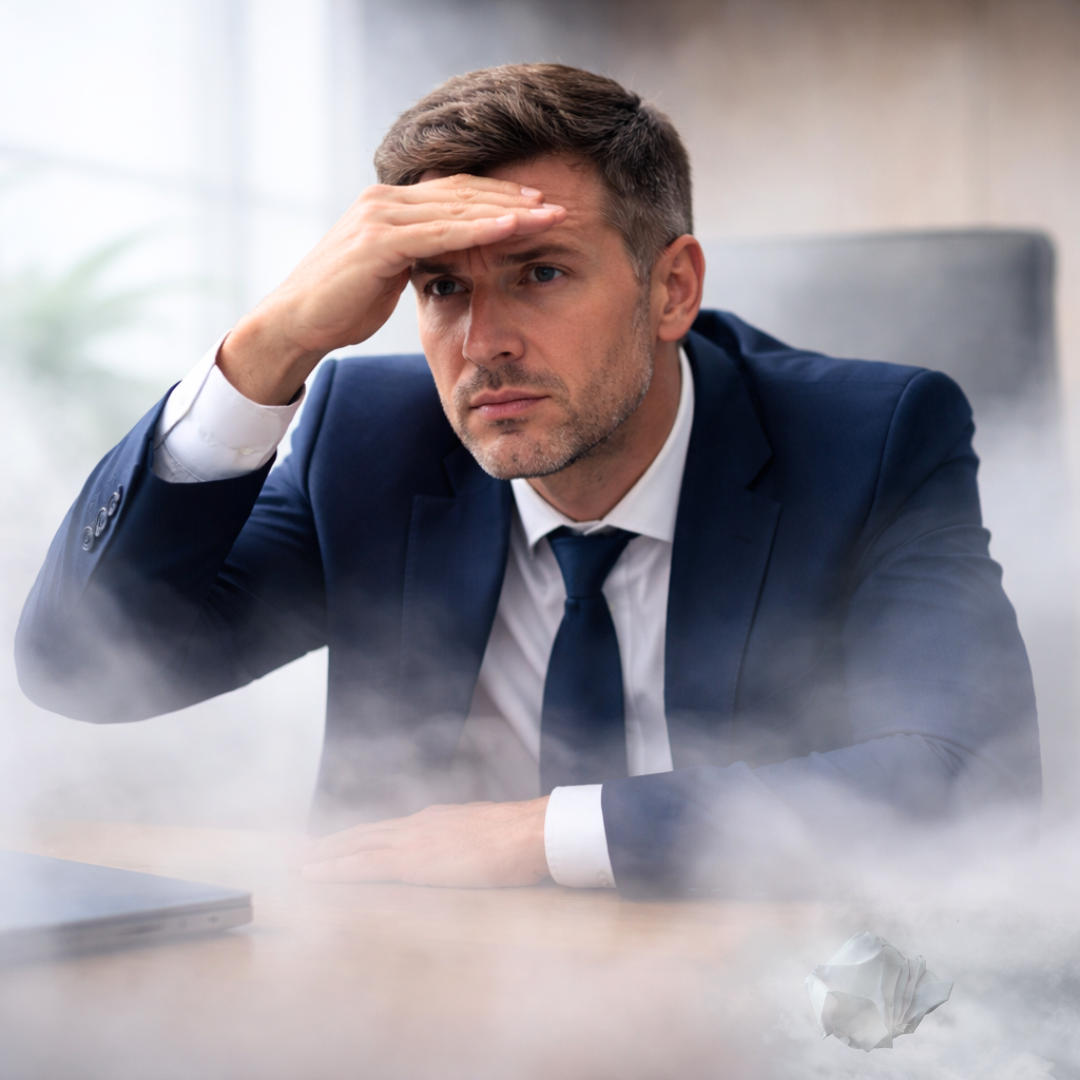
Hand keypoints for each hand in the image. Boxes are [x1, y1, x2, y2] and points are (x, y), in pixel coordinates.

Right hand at [219, 175, 566, 403]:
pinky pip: (442, 231)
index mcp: (390, 205)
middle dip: (516, 197)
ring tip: (551, 213)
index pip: (457, 192)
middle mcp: (386, 200)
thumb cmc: (340, 306)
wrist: (294, 324)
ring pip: (459, 206)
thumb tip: (449, 259)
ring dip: (510, 209)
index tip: (542, 206)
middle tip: (562, 204)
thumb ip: (418, 257)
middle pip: (465, 191)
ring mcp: (381, 216)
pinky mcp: (379, 240)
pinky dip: (481, 228)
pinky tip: (514, 227)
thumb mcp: (389, 275)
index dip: (501, 196)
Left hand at [294, 797, 550, 887]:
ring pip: (355, 846)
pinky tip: (315, 875)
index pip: (386, 829)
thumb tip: (465, 855)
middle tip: (301, 853)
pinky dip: (335, 869)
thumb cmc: (520, 841)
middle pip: (363, 833)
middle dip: (331, 844)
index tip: (336, 844)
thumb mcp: (486, 838)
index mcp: (435, 821)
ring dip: (323, 855)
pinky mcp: (412, 860)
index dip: (358, 837)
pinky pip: (363, 864)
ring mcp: (413, 839)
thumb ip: (467, 845)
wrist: (529, 833)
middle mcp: (417, 825)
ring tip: (298, 864)